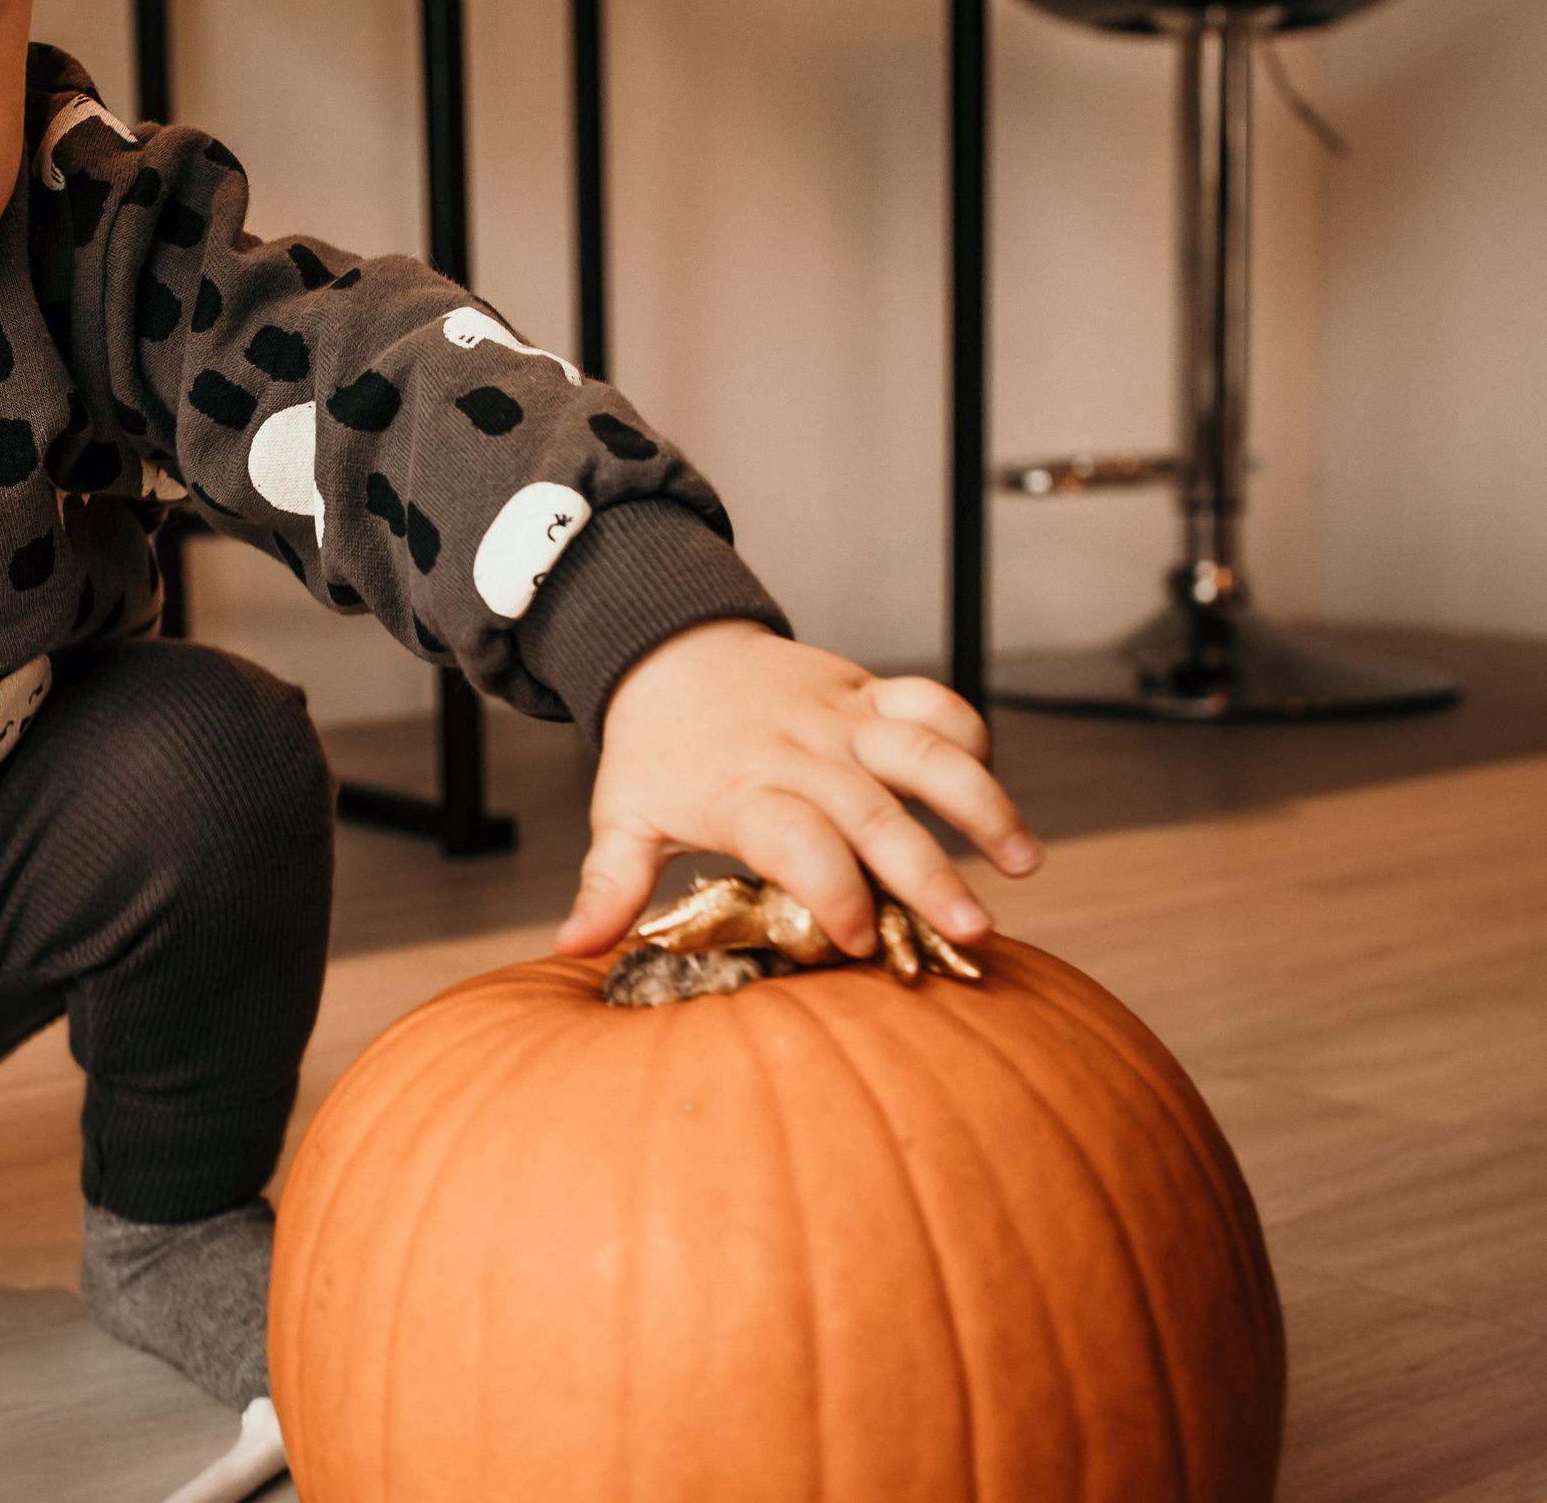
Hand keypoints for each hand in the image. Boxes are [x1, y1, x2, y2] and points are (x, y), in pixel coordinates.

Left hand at [555, 619, 1040, 960]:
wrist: (667, 647)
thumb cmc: (654, 751)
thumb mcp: (623, 816)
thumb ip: (609, 886)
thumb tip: (572, 950)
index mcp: (742, 791)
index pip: (795, 840)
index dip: (830, 886)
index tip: (860, 939)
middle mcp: (801, 753)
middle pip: (875, 812)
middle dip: (928, 872)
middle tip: (973, 931)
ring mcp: (842, 719)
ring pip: (924, 752)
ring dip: (980, 803)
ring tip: (1025, 864)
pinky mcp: (869, 691)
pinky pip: (931, 702)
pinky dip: (969, 733)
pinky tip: (996, 783)